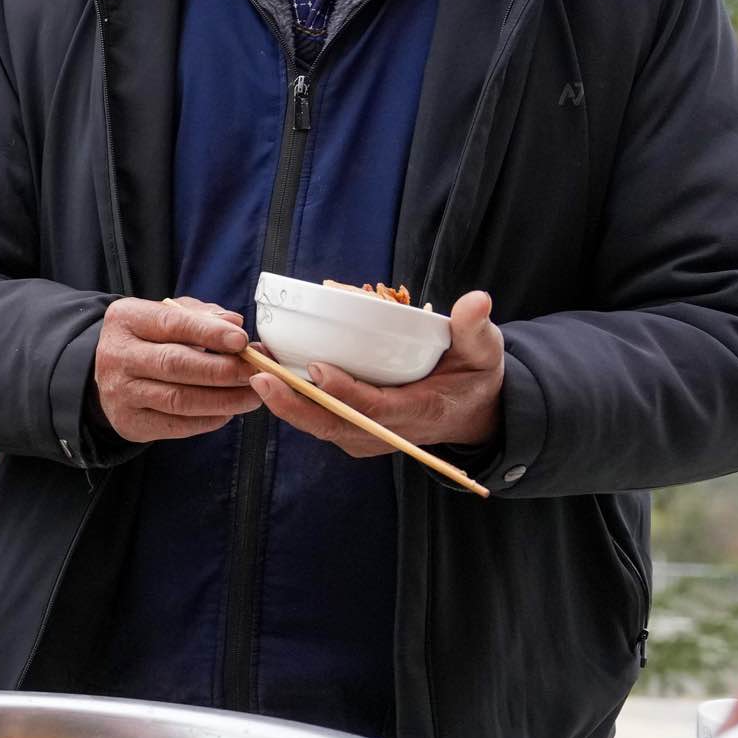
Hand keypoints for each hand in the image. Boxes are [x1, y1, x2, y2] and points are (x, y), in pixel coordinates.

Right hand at [93, 297, 260, 442]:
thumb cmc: (149, 340)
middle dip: (222, 369)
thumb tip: (234, 323)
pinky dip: (209, 419)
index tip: (241, 340)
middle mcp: (116, 355)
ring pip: (178, 399)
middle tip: (255, 370)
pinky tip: (228, 410)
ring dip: (223, 399)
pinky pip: (177, 424)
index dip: (208, 332)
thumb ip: (200, 315)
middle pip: (175, 364)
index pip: (171, 323)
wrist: (109, 374)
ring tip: (252, 394)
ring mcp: (120, 392)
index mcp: (126, 320)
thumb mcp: (166, 316)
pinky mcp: (130, 422)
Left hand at [251, 291, 504, 457]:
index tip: (316, 367)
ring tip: (254, 368)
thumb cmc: (474, 376)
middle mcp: (387, 432)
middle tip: (259, 373)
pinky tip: (267, 374)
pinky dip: (291, 402)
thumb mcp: (484, 352)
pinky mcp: (354, 433)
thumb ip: (476, 328)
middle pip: (332, 424)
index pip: (374, 408)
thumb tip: (476, 301)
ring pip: (318, 425)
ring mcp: (367, 437)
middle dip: (292, 402)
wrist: (472, 412)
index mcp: (419, 411)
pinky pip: (318, 421)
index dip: (343, 391)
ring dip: (283, 401)